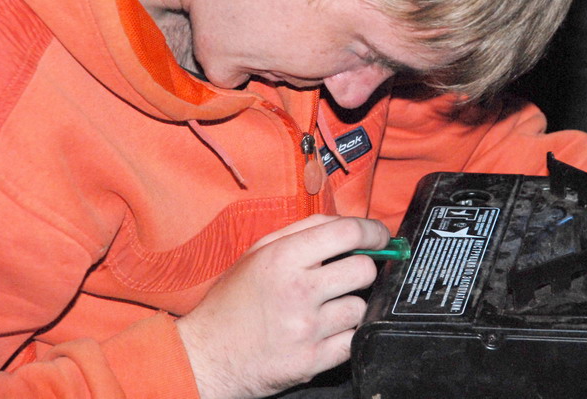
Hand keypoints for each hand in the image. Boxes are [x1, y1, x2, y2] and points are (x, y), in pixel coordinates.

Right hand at [176, 214, 389, 398]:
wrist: (206, 356)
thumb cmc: (233, 301)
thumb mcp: (258, 253)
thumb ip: (303, 232)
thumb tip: (350, 226)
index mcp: (282, 258)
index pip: (347, 232)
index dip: (373, 231)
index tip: (380, 237)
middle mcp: (297, 291)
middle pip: (363, 269)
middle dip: (362, 269)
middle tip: (346, 275)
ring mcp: (306, 329)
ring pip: (361, 307)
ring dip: (350, 305)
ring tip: (325, 308)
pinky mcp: (311, 361)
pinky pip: (353, 340)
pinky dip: (346, 335)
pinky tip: (326, 330)